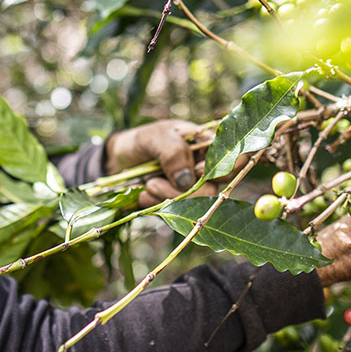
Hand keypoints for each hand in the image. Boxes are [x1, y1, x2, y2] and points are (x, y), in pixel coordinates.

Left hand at [104, 119, 222, 207]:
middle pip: (212, 190)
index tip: (195, 172)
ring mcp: (192, 188)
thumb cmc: (141, 141)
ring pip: (194, 205)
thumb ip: (173, 152)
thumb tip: (188, 179)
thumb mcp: (154, 137)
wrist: (117, 160)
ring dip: (167, 198)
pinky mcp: (178, 204)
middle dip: (184, 192)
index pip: (233, 159)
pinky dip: (158, 206)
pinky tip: (144, 195)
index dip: (221, 170)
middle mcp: (205, 169)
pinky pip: (176, 214)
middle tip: (153, 182)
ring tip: (148, 185)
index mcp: (207, 145)